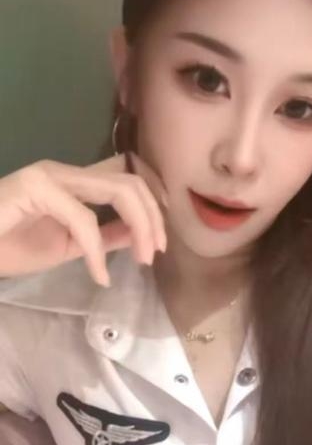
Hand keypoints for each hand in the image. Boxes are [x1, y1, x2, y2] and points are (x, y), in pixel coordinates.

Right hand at [0, 153, 167, 285]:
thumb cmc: (6, 247)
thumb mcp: (67, 247)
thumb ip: (103, 237)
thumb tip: (140, 234)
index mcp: (73, 181)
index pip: (127, 177)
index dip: (154, 201)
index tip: (162, 238)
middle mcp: (66, 171)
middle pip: (131, 181)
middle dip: (154, 217)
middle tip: (157, 252)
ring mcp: (51, 175)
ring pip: (118, 189)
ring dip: (140, 227)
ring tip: (143, 259)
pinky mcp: (37, 188)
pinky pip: (84, 218)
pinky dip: (98, 249)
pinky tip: (99, 274)